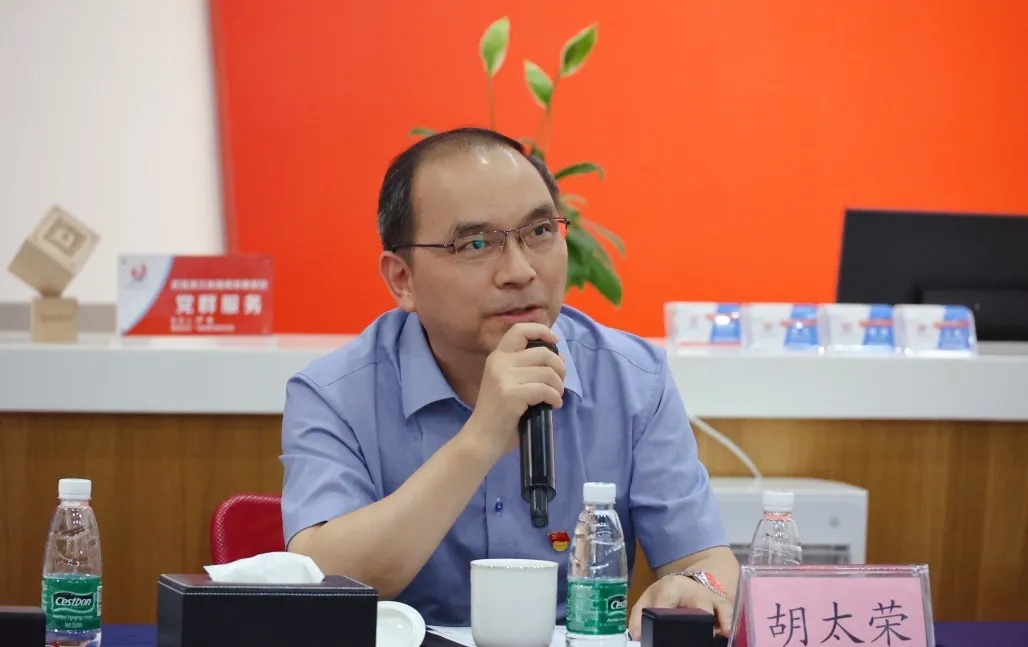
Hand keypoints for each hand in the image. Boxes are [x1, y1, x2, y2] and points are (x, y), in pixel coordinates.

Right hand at [464, 323, 565, 458]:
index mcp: (497, 357)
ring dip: (559, 386)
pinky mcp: (512, 394)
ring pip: (547, 372)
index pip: (519, 330)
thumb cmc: (498, 413)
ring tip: (556, 396)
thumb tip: (557, 359)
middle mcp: (499, 362)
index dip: (541, 331)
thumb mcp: (506, 382)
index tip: (555, 341)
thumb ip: (524, 368)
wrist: (481, 438)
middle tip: (559, 382)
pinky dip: (555, 398)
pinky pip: (545, 389)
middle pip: (542, 353)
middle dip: (559, 367)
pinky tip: (553, 405)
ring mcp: (504, 378)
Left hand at [628, 575, 733, 639]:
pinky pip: (727, 610)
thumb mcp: (647, 601)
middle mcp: (693, 590)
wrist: (684, 584)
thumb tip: (638, 637)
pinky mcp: (720, 603)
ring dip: (717, 622)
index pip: (667, 603)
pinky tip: (727, 632)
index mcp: (670, 588)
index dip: (665, 615)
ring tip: (716, 634)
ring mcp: (708, 596)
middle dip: (696, 622)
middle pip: (697, 605)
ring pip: (716, 606)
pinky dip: (728, 621)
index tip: (661, 632)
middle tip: (690, 638)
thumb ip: (638, 618)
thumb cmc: (664, 595)